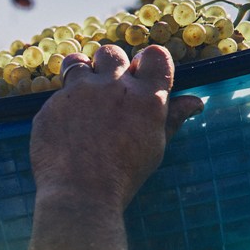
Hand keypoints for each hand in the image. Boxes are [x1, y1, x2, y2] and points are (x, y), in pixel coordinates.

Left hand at [30, 44, 202, 210]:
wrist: (80, 195)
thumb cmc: (124, 176)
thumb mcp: (154, 147)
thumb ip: (172, 118)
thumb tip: (197, 102)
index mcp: (147, 97)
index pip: (155, 56)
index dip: (148, 63)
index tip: (140, 76)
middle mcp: (114, 86)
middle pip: (113, 54)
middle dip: (112, 68)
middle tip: (109, 93)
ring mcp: (80, 92)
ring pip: (78, 62)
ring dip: (81, 72)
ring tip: (82, 94)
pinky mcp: (52, 104)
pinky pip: (58, 95)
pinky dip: (63, 106)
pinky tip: (66, 129)